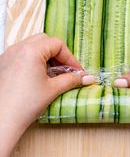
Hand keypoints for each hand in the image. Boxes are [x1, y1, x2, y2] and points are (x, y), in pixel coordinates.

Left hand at [0, 34, 93, 156]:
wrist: (1, 122)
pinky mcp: (4, 63)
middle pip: (45, 41)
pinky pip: (23, 54)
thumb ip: (72, 80)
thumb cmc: (24, 105)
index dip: (70, 58)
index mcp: (31, 51)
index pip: (58, 45)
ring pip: (34, 46)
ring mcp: (9, 55)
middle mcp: (18, 48)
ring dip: (47, 56)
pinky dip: (35, 60)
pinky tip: (38, 76)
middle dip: (58, 54)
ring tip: (52, 73)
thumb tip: (88, 78)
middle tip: (65, 69)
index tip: (77, 71)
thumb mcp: (53, 89)